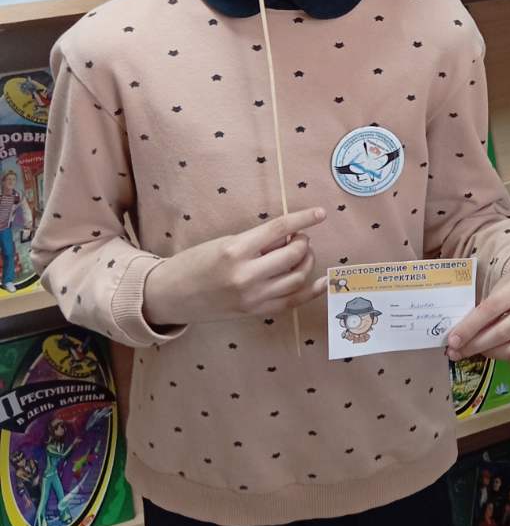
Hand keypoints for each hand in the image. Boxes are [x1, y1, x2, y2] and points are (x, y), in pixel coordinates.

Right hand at [143, 208, 326, 326]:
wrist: (170, 296)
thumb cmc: (193, 263)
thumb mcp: (222, 242)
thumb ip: (255, 241)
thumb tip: (288, 237)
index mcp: (235, 250)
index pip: (279, 230)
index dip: (303, 219)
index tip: (320, 213)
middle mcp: (246, 276)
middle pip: (293, 255)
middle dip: (303, 242)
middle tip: (299, 237)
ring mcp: (252, 298)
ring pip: (297, 278)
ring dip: (306, 262)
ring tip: (300, 254)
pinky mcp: (255, 312)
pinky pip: (292, 302)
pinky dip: (311, 291)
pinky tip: (323, 281)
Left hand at [445, 258, 509, 371]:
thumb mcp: (504, 283)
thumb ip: (487, 307)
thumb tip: (461, 336)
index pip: (491, 308)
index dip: (469, 327)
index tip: (453, 340)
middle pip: (504, 332)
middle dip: (476, 345)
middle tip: (459, 351)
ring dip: (494, 355)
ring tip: (482, 351)